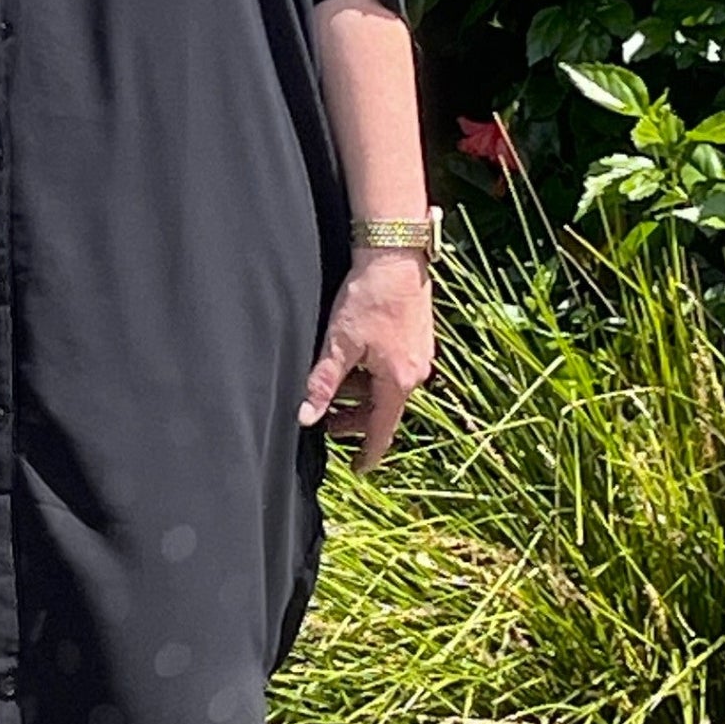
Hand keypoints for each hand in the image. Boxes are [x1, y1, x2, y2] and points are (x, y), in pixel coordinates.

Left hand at [298, 250, 433, 472]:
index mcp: (398, 381)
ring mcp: (419, 354)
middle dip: (355, 420)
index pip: (382, 430)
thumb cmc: (370, 295)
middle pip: (383, 410)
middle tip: (327, 423)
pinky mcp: (417, 337)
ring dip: (361, 395)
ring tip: (333, 387)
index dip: (367, 452)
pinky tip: (352, 360)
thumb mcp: (339, 343)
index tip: (358, 469)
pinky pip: (392, 369)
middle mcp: (415, 372)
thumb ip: (323, 383)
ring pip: (386, 388)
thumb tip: (305, 416)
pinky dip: (371, 375)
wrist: (395, 254)